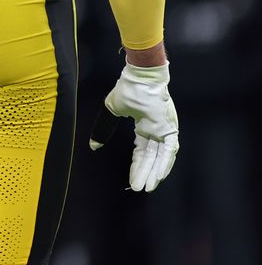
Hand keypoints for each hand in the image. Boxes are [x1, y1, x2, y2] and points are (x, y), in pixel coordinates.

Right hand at [89, 62, 178, 191]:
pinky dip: (165, 163)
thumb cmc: (128, 88)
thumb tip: (93, 145)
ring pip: (160, 157)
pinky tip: (159, 176)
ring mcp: (165, 130)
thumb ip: (104, 128)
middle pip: (150, 158)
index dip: (137, 166)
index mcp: (146, 126)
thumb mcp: (112, 110)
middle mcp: (157, 131)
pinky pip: (169, 150)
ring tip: (146, 187)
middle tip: (137, 188)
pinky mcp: (169, 128)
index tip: (132, 180)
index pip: (142, 152)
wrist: (140, 76)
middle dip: (144, 173)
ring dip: (154, 172)